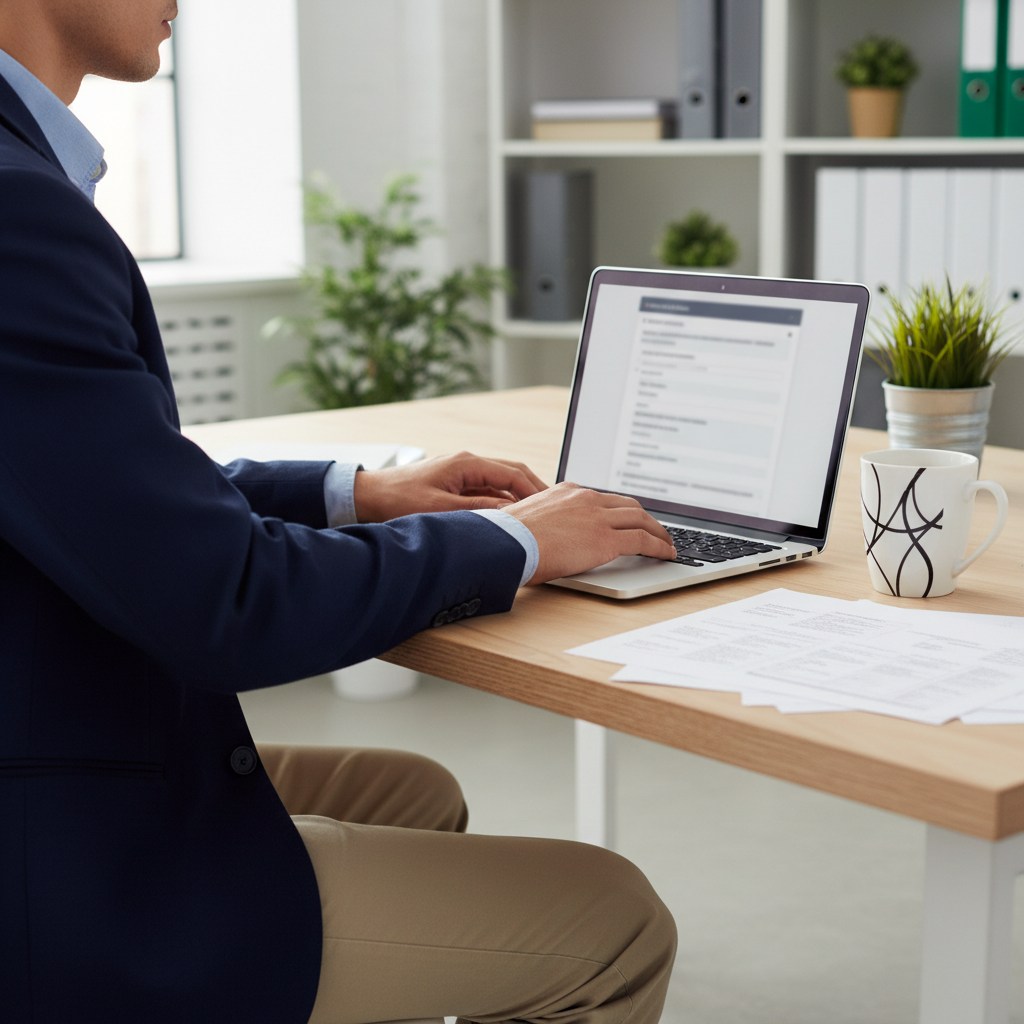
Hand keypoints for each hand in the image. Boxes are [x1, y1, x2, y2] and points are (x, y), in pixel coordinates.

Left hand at [352, 451, 547, 522]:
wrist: (369, 497)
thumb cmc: (398, 500)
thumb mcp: (441, 509)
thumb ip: (479, 509)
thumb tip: (510, 512)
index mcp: (467, 464)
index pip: (513, 474)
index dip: (535, 490)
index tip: (551, 507)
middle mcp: (467, 463)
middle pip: (512, 473)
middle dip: (533, 490)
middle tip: (553, 510)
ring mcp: (461, 472)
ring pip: (501, 482)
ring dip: (518, 497)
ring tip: (535, 516)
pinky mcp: (455, 483)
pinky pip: (487, 490)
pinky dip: (502, 501)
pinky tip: (508, 518)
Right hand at [499, 482, 675, 583]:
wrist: (507, 542)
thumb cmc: (509, 539)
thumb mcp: (529, 519)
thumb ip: (546, 522)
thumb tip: (547, 538)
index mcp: (567, 492)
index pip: (603, 498)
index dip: (620, 510)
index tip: (627, 519)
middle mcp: (586, 499)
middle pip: (629, 505)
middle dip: (646, 518)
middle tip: (655, 530)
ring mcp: (598, 517)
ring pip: (641, 519)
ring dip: (658, 532)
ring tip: (666, 543)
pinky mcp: (606, 539)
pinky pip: (643, 540)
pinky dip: (659, 546)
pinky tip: (666, 554)